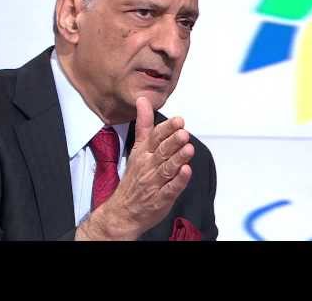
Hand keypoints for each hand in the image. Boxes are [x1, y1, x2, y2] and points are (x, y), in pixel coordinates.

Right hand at [76, 96, 193, 239]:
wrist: (123, 211)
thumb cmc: (134, 177)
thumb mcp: (137, 148)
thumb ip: (144, 125)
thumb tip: (143, 100)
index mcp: (143, 152)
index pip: (155, 137)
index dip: (167, 129)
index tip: (178, 121)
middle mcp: (148, 166)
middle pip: (162, 151)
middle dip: (173, 142)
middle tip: (183, 132)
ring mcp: (155, 183)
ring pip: (167, 168)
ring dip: (178, 158)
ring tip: (188, 148)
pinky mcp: (161, 198)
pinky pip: (171, 189)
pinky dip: (178, 180)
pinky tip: (186, 172)